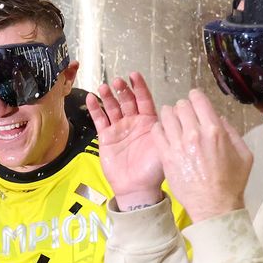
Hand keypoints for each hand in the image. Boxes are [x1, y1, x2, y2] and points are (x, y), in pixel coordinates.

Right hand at [87, 73, 165, 208]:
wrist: (137, 187)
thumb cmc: (153, 170)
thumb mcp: (165, 147)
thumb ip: (166, 129)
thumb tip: (171, 110)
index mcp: (150, 122)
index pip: (144, 99)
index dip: (139, 87)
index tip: (134, 75)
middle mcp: (134, 123)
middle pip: (127, 101)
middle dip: (122, 90)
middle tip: (118, 82)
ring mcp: (119, 129)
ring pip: (112, 107)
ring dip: (108, 96)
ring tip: (104, 88)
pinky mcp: (106, 137)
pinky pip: (99, 120)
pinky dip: (95, 109)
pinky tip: (92, 98)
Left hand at [151, 90, 252, 222]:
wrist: (214, 205)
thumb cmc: (232, 182)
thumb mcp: (244, 155)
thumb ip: (232, 132)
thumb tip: (219, 119)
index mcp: (215, 131)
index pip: (199, 100)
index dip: (196, 97)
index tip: (195, 100)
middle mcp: (195, 134)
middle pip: (181, 106)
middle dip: (183, 107)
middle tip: (184, 114)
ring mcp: (178, 145)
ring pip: (166, 115)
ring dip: (169, 115)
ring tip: (172, 121)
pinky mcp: (166, 156)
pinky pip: (156, 132)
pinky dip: (159, 128)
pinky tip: (164, 132)